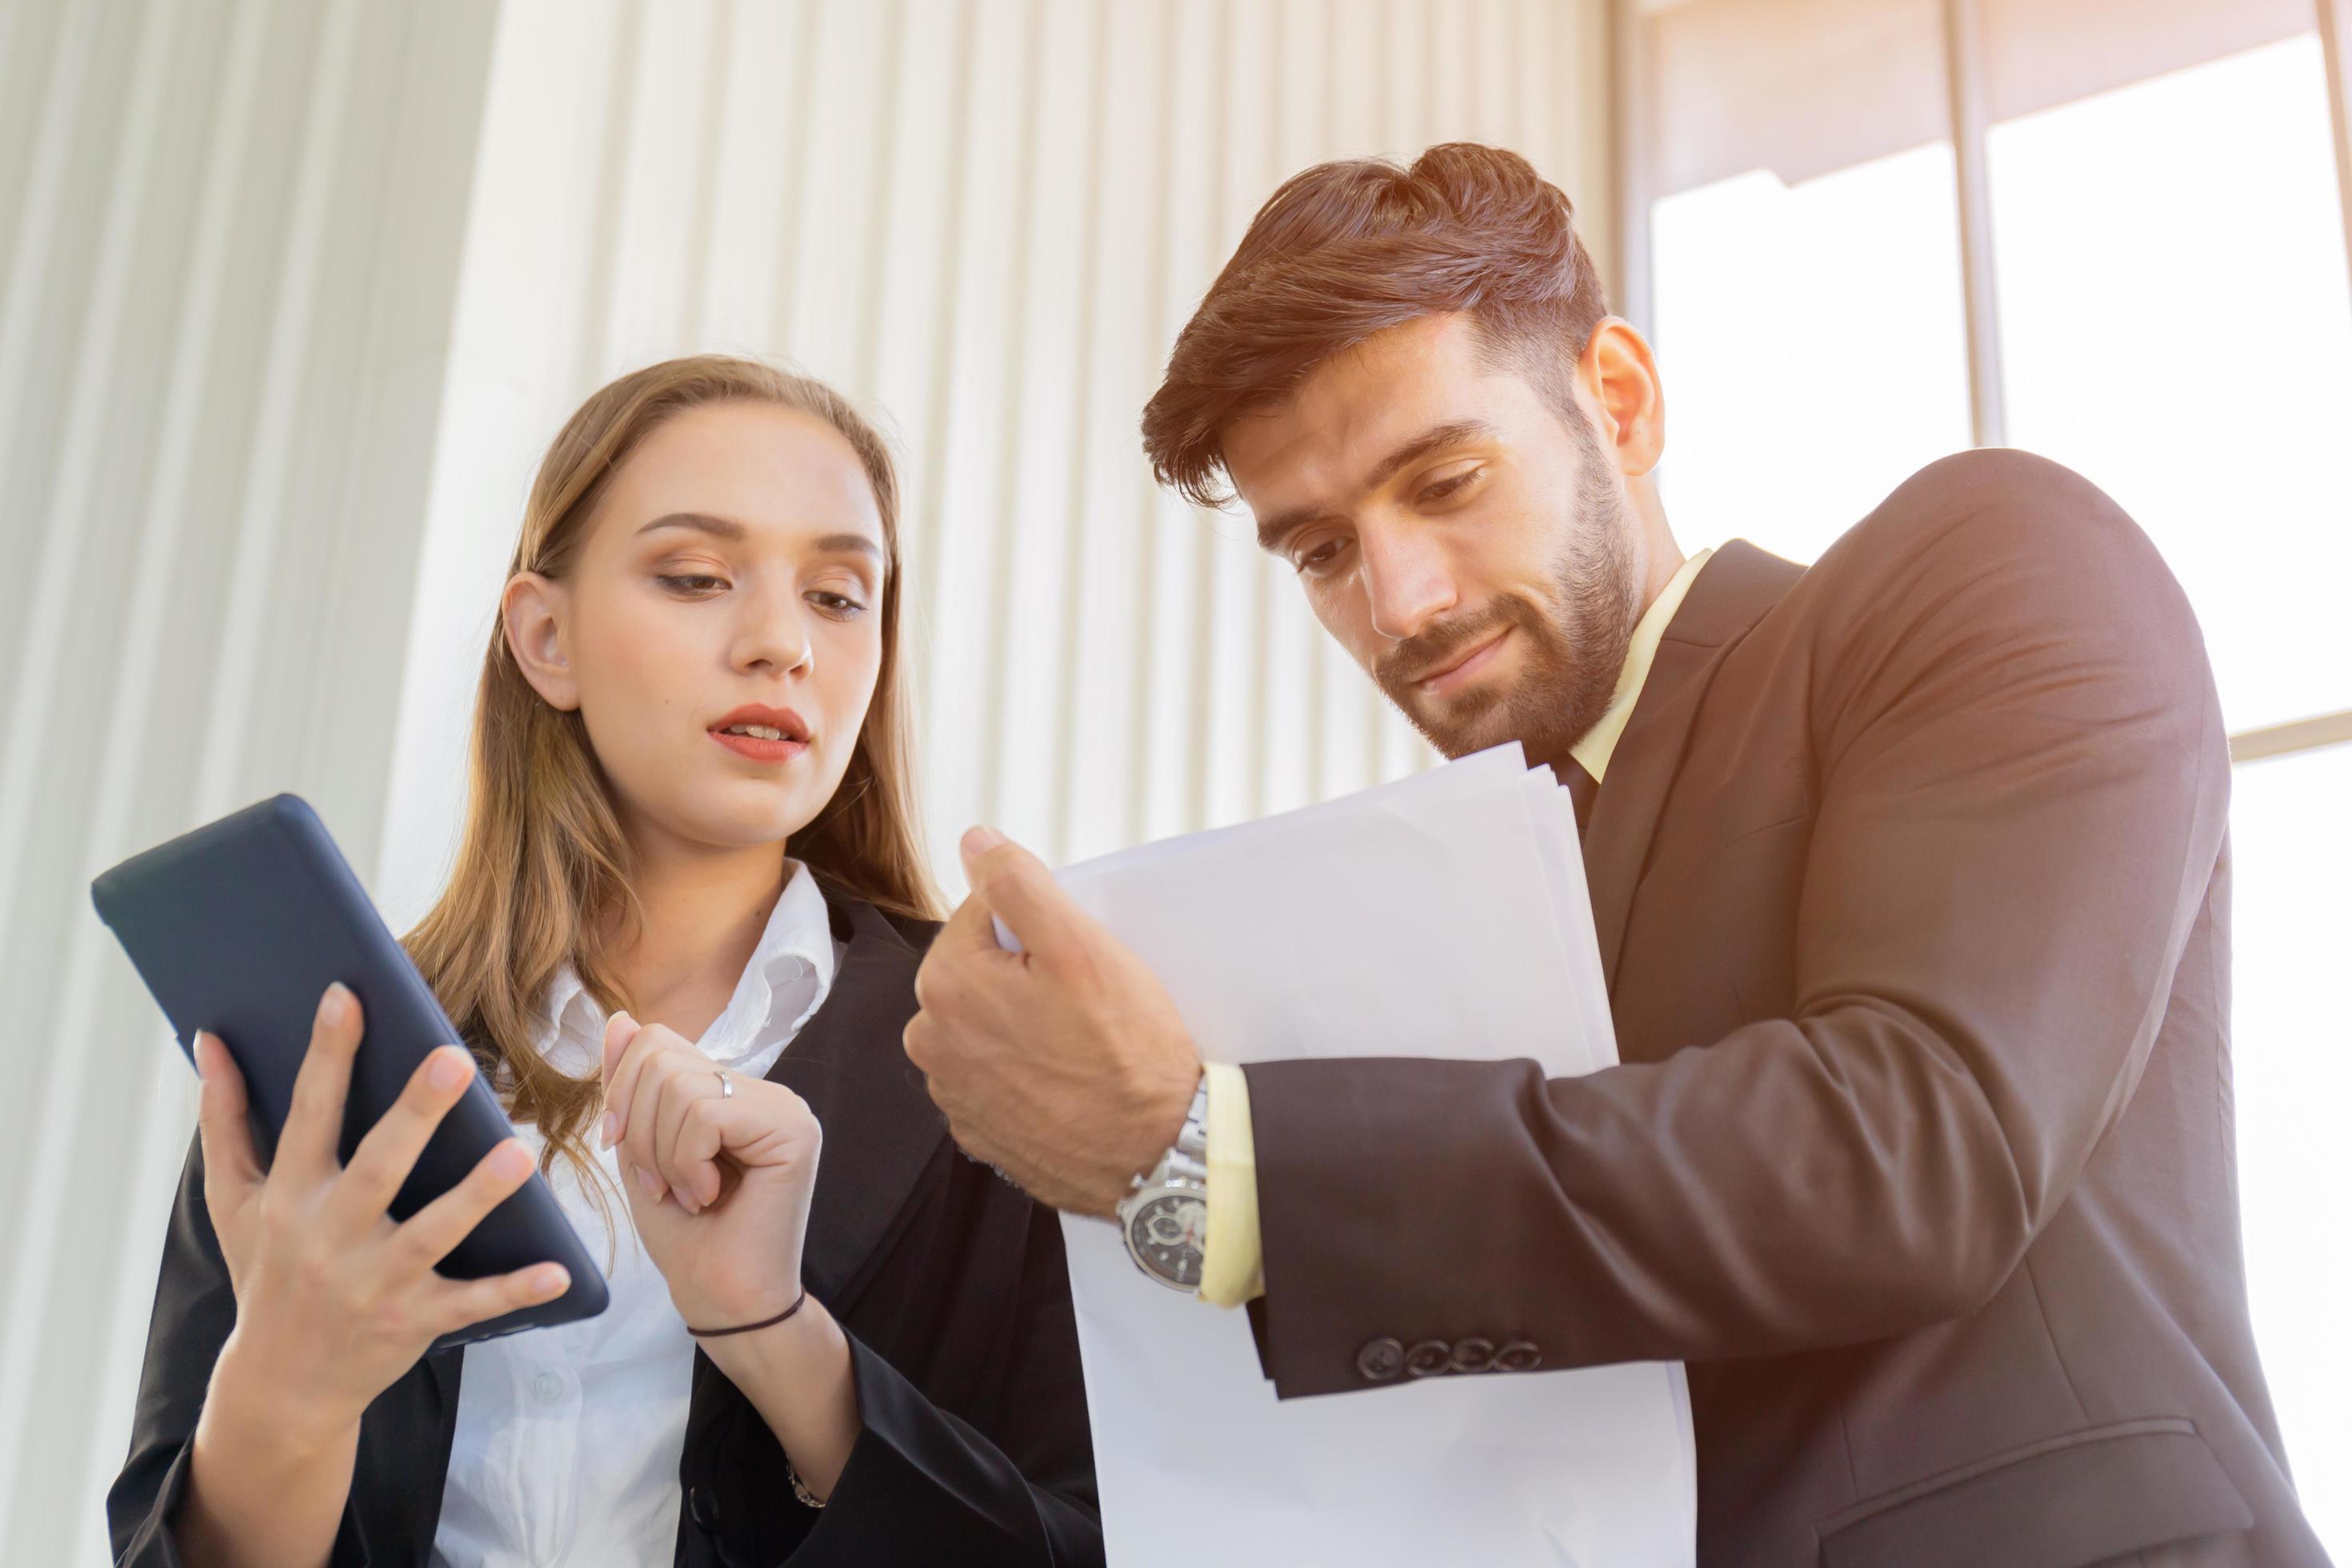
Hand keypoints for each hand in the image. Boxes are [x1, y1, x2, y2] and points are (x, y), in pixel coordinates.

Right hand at [193, 984, 568, 1449]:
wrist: (280, 1385)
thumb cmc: (267, 1271)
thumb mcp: (234, 1201)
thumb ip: (225, 1119)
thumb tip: (212, 1039)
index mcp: (290, 1197)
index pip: (309, 1115)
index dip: (326, 1055)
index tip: (346, 995)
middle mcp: (329, 1238)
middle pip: (376, 1168)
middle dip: (413, 1115)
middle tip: (454, 1059)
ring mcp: (375, 1284)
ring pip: (433, 1233)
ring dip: (477, 1195)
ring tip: (521, 1150)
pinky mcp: (414, 1323)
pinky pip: (471, 1305)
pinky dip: (514, 1290)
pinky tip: (560, 1271)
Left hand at [599, 1015, 817, 1328]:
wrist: (723, 1300)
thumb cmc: (687, 1238)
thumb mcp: (640, 1152)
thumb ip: (631, 1088)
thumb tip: (618, 1019)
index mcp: (731, 1091)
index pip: (658, 1041)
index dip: (623, 1093)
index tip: (628, 1153)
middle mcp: (765, 1090)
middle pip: (662, 1057)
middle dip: (639, 1128)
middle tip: (662, 1183)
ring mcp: (785, 1107)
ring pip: (680, 1085)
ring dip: (662, 1153)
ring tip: (689, 1194)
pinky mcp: (793, 1130)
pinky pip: (705, 1114)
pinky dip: (687, 1162)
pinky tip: (710, 1195)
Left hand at [903, 827, 1200, 1215]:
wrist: (1159, 1155)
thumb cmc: (1126, 1055)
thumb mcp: (1082, 947)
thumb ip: (1018, 884)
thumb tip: (976, 842)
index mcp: (946, 985)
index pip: (983, 914)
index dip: (1038, 925)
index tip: (1077, 957)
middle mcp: (933, 1042)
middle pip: (981, 969)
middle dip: (1026, 972)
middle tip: (1085, 1000)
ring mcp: (955, 1092)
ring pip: (989, 1023)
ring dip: (1025, 1021)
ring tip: (1080, 1043)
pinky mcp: (980, 1130)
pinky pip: (997, 1075)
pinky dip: (1027, 1071)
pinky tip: (1069, 1079)